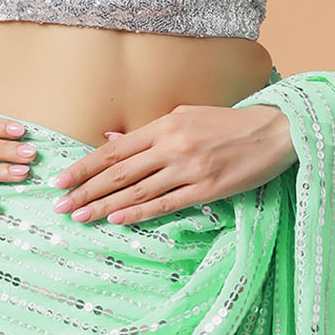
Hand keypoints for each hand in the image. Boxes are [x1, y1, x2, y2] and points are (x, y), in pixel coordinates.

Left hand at [48, 102, 296, 226]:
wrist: (274, 131)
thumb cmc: (228, 122)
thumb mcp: (185, 115)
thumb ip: (148, 130)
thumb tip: (110, 140)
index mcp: (164, 125)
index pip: (114, 150)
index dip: (84, 166)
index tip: (61, 180)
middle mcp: (171, 146)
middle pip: (118, 173)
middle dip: (85, 190)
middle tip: (60, 205)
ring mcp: (188, 169)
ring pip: (136, 192)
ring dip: (104, 206)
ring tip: (80, 216)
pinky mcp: (206, 189)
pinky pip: (165, 204)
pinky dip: (138, 213)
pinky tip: (116, 220)